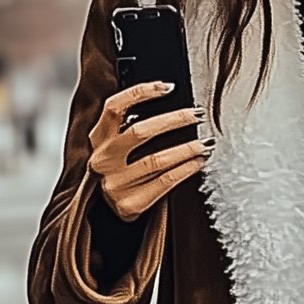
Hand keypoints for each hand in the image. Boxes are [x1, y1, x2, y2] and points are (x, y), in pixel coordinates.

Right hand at [87, 80, 212, 223]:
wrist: (110, 215)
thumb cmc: (121, 173)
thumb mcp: (116, 147)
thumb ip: (129, 126)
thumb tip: (167, 100)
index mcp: (97, 140)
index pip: (115, 107)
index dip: (141, 92)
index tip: (169, 87)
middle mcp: (102, 161)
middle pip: (140, 131)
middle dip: (174, 120)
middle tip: (198, 115)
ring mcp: (114, 185)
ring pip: (157, 160)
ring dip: (187, 149)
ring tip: (206, 143)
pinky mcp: (130, 205)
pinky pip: (165, 182)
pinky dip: (186, 169)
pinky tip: (199, 162)